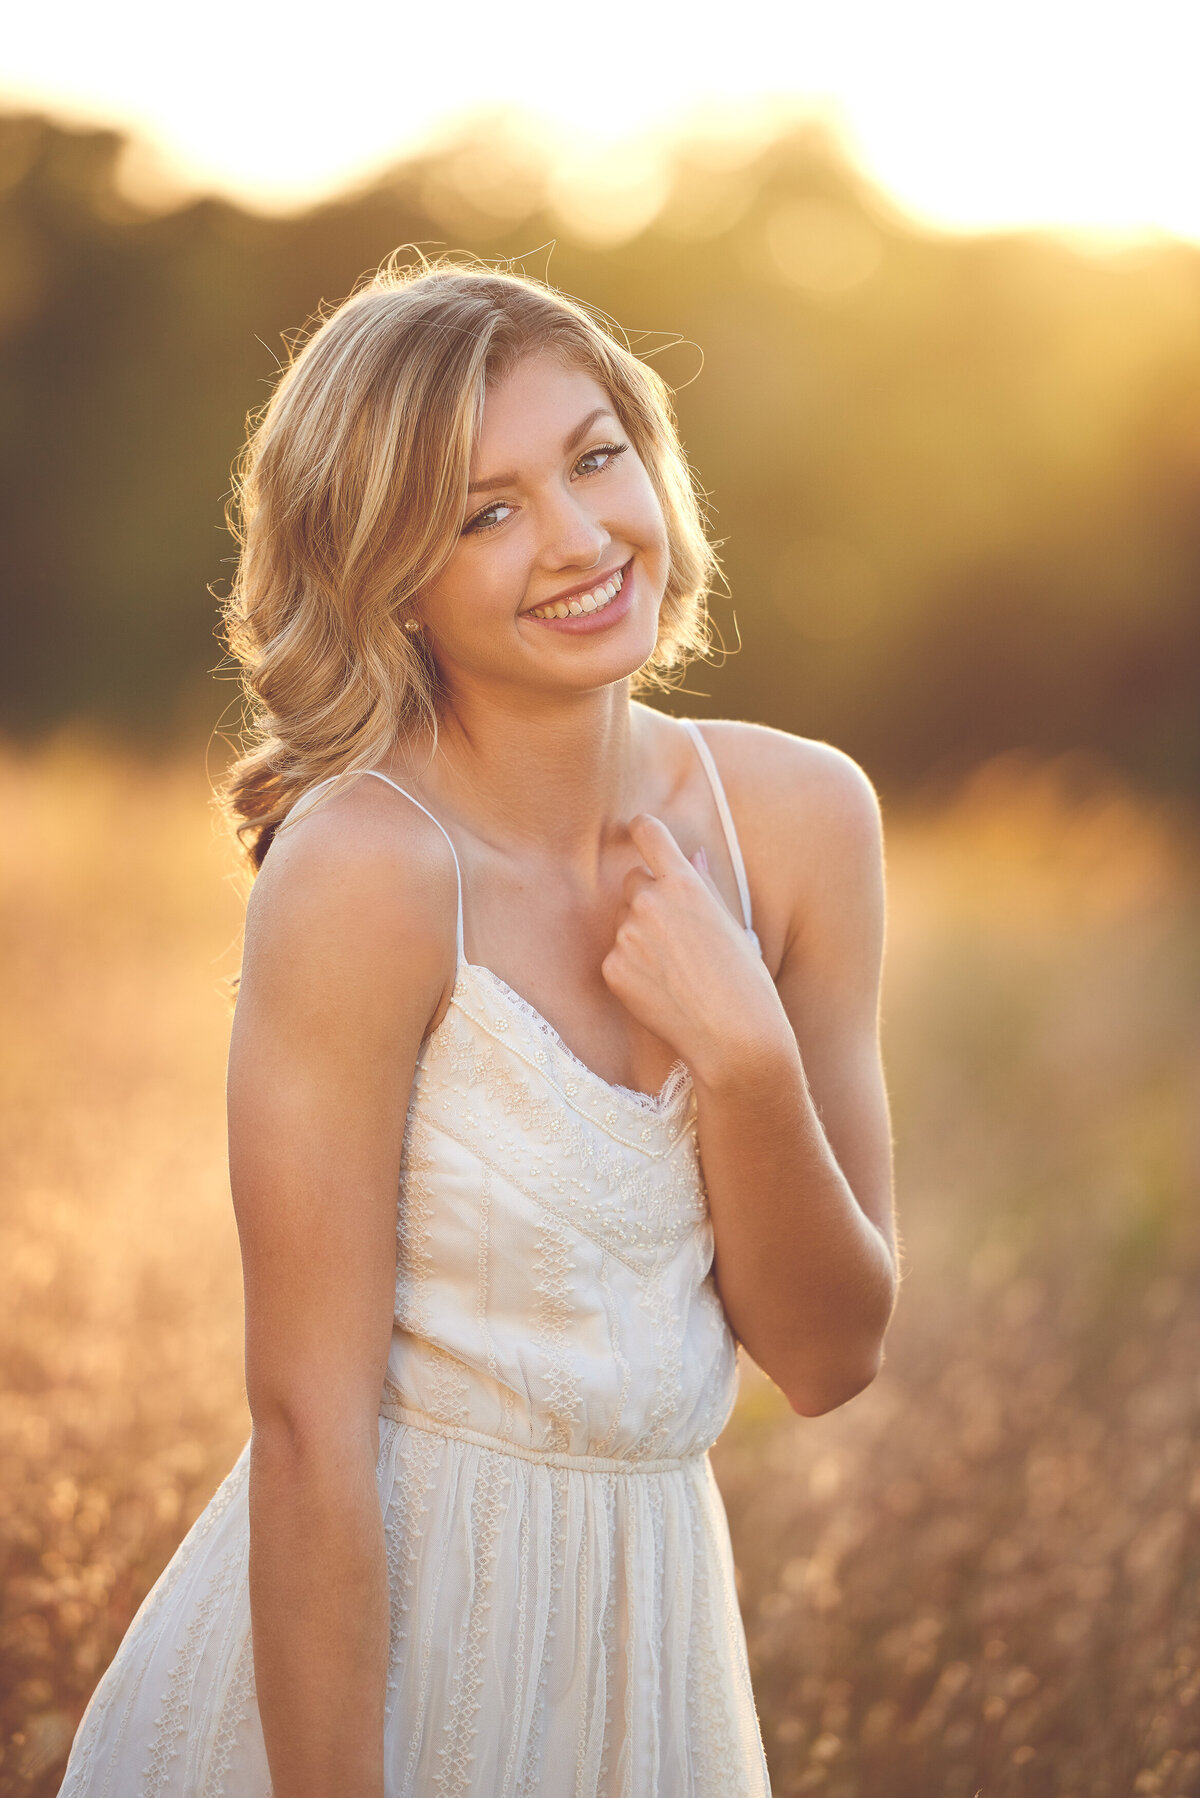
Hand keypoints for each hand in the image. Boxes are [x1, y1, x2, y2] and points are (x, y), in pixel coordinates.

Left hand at [600, 814, 794, 1089]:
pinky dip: (631, 970)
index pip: (649, 833)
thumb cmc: (745, 980)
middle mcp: (650, 902)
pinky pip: (616, 957)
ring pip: (623, 922)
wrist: (734, 1036)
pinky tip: (661, 990)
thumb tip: (693, 855)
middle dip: (647, 897)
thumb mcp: (732, 924)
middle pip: (632, 881)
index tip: (638, 829)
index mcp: (685, 884)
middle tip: (676, 933)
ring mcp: (627, 936)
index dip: (643, 829)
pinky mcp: (612, 969)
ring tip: (675, 969)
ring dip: (639, 935)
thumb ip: (705, 886)